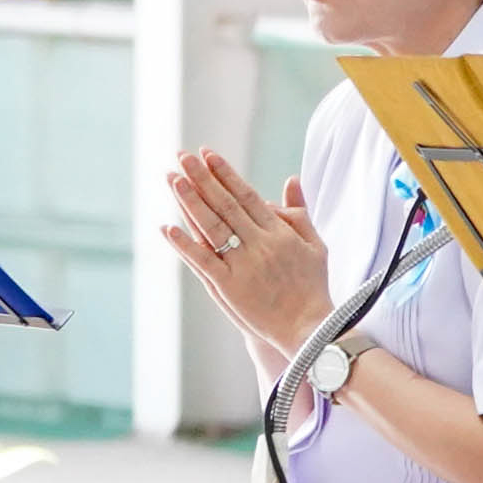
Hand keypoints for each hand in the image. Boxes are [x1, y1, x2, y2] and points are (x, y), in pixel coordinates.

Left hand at [157, 149, 332, 356]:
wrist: (309, 327)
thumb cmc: (312, 286)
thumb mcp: (315, 245)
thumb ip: (300, 212)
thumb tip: (291, 179)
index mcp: (281, 233)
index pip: (248, 196)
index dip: (226, 174)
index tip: (208, 155)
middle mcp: (261, 245)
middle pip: (226, 206)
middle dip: (203, 179)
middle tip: (183, 157)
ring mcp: (244, 266)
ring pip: (212, 228)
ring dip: (190, 202)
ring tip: (173, 179)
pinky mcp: (229, 287)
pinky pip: (203, 261)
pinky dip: (184, 244)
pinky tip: (167, 228)